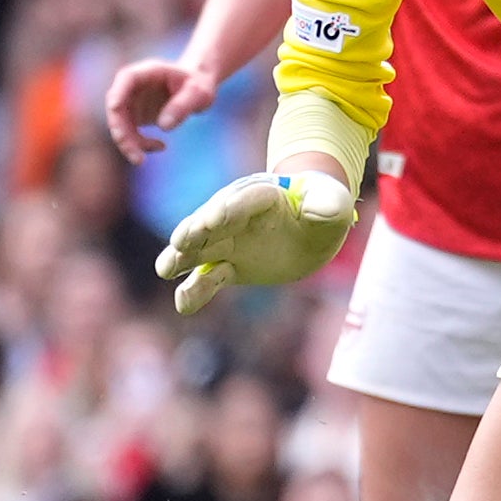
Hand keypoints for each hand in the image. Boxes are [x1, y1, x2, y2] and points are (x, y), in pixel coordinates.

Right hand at [104, 57, 215, 162]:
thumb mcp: (199, 93)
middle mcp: (133, 86)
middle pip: (117, 108)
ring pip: (119, 124)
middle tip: (135, 156)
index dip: (118, 92)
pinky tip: (161, 146)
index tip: (115, 107)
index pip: (127, 78)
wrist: (197, 88)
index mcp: (148, 72)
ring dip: (128, 144)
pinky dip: (140, 144)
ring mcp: (130, 101)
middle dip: (122, 133)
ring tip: (142, 160)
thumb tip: (164, 126)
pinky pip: (129, 133)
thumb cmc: (198, 85)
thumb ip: (182, 106)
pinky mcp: (133, 116)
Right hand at [152, 169, 358, 316]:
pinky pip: (208, 279)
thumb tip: (320, 212)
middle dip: (197, 230)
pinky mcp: (227, 266)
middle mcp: (234, 216)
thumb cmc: (322, 208)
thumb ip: (328, 205)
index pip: (244, 200)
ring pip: (198, 249)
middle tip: (183, 240)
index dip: (230, 209)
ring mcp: (226, 242)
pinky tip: (184, 305)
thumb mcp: (333, 204)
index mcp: (261, 195)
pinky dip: (196, 291)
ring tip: (166, 269)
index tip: (215, 219)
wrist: (311, 229)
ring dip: (181, 258)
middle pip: (210, 221)